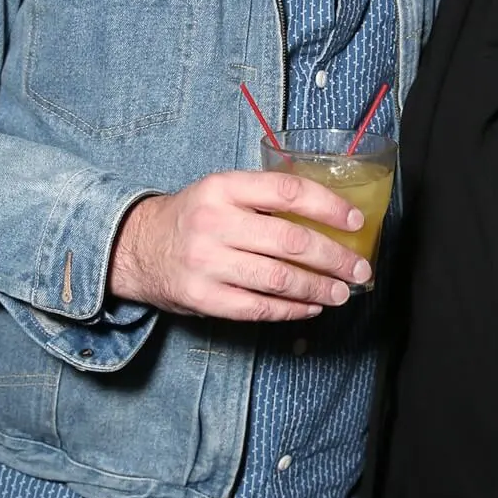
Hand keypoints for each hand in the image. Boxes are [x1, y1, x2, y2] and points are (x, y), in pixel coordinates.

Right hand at [107, 170, 372, 322]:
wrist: (137, 247)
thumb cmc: (194, 216)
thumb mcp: (221, 191)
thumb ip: (264, 197)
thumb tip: (329, 215)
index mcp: (224, 187)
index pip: (288, 190)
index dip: (328, 206)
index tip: (355, 221)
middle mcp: (214, 223)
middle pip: (290, 240)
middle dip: (334, 257)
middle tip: (359, 269)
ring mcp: (207, 263)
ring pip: (279, 278)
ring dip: (319, 288)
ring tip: (342, 292)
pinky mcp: (203, 298)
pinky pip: (258, 308)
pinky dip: (291, 309)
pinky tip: (310, 307)